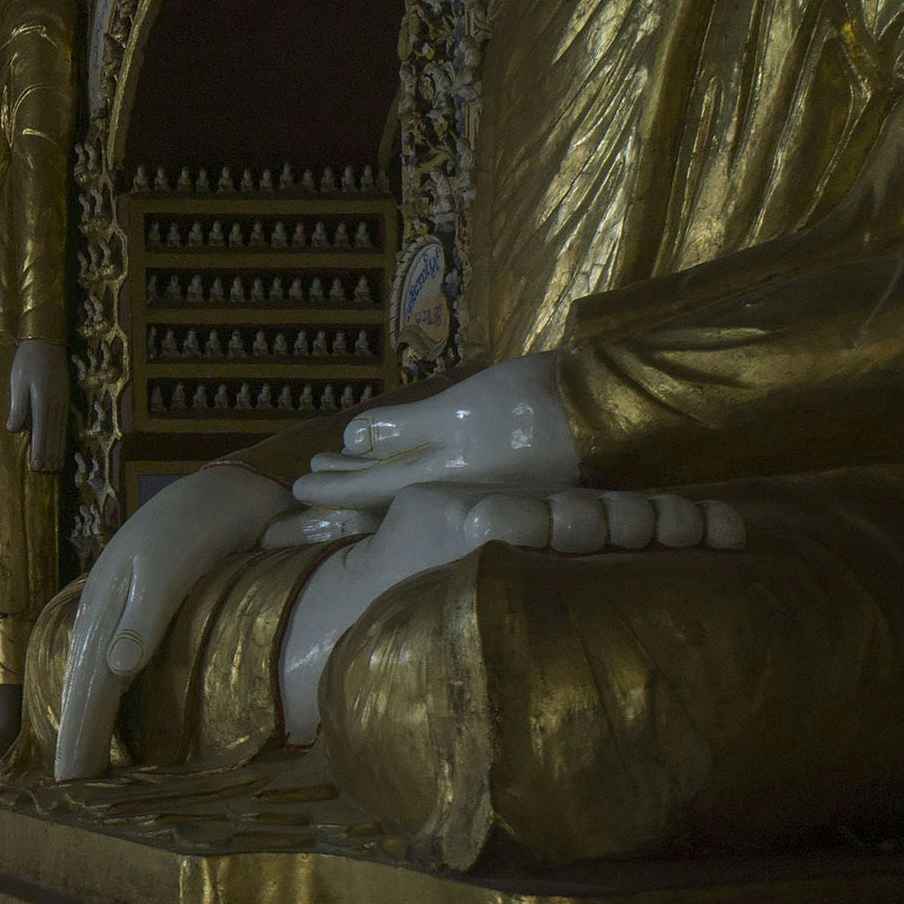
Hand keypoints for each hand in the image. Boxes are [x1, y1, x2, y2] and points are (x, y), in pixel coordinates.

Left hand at [6, 339, 66, 471]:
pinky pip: (64, 420)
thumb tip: (14, 429)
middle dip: (49, 453)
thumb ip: (18, 407)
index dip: (39, 450)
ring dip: (57, 447)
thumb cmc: (27, 360)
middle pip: (52, 434)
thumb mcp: (17, 382)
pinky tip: (61, 443)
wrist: (46, 339)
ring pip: (60, 429)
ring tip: (55, 464)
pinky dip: (62, 435)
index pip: (41, 431)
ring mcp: (62, 399)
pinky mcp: (64, 395)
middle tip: (45, 470)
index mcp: (43, 400)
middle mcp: (56, 402)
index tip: (37, 466)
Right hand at [49, 465, 296, 780]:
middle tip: (67, 783)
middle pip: (84, 681)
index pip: (86, 681)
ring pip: (96, 673)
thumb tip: (112, 670)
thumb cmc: (202, 523)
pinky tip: (111, 704)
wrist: (235, 487)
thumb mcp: (171, 564)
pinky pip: (117, 661)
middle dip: (75, 731)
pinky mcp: (149, 609)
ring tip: (81, 757)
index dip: (78, 729)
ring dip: (88, 715)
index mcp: (104, 601)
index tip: (68, 777)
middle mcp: (107, 610)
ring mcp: (125, 609)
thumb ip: (144, 617)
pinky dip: (109, 692)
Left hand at [294, 353, 577, 512]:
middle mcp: (452, 494)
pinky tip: (392, 463)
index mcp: (437, 483)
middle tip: (304, 485)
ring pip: (405, 489)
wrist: (609, 412)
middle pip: (382, 497)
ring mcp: (476, 487)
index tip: (294, 491)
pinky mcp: (498, 475)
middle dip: (342, 489)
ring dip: (367, 480)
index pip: (365, 494)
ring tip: (332, 468)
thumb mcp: (459, 411)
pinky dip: (403, 473)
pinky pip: (433, 482)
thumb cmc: (531, 406)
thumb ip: (404, 429)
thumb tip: (349, 440)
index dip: (328, 490)